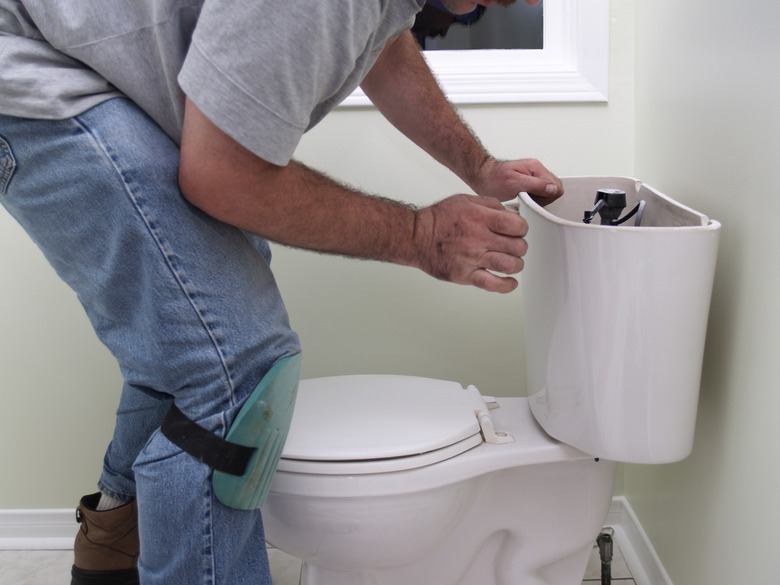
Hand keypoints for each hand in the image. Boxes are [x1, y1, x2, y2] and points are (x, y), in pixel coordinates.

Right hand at [412, 194, 527, 292]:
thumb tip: (512, 214)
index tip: (517, 231)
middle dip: (520, 246)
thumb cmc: (439, 219)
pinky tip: (510, 282)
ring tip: (512, 262)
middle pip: (517, 246)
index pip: (518, 225)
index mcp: (480, 217)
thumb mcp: (466, 200)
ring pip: (509, 265)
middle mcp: (478, 238)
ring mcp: (472, 258)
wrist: (415, 236)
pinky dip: (507, 285)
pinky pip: (493, 284)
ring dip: (516, 264)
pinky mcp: (465, 275)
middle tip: (514, 246)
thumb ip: (491, 205)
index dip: (522, 228)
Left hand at [470, 157, 562, 205]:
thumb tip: (552, 189)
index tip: (534, 201)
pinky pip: (540, 193)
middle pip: (555, 188)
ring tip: (524, 199)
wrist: (482, 176)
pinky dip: (534, 199)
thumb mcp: (513, 183)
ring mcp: (534, 175)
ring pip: (548, 192)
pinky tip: (524, 199)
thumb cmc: (493, 179)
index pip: (556, 185)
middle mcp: (537, 170)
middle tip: (528, 200)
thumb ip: (535, 185)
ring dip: (538, 199)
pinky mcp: (531, 182)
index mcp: (536, 167)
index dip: (547, 197)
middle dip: (544, 199)